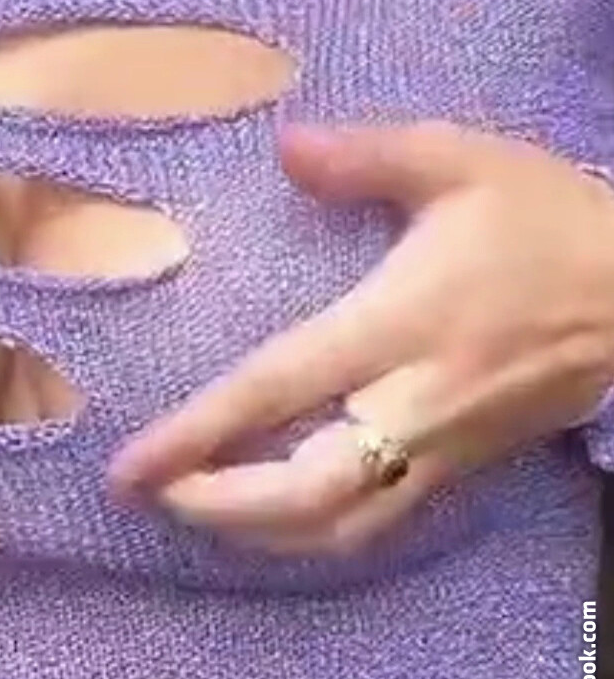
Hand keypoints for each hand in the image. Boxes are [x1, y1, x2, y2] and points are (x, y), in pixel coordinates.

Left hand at [109, 122, 613, 555]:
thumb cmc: (548, 220)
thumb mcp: (464, 160)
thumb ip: (369, 155)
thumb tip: (285, 146)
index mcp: (401, 322)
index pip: (280, 387)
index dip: (199, 434)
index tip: (130, 469)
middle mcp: (416, 400)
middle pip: (306, 491)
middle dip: (221, 508)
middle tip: (158, 495)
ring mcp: (446, 444)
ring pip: (346, 526)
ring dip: (264, 533)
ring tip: (205, 511)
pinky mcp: (472, 465)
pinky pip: (387, 520)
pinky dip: (324, 531)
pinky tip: (292, 514)